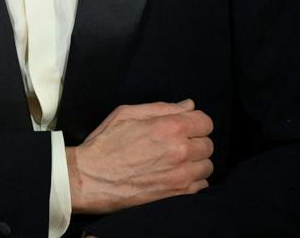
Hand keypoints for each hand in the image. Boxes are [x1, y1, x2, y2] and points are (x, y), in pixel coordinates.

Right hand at [68, 100, 213, 213]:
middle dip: (195, 140)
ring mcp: (181, 175)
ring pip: (207, 165)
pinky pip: (202, 184)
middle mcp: (181, 151)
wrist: (91, 178)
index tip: (184, 125)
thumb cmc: (106, 143)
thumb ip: (161, 108)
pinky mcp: (178, 194)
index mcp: (169, 127)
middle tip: (175, 143)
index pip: (205, 121)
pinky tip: (175, 174)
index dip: (195, 121)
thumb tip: (188, 106)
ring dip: (195, 161)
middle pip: (208, 144)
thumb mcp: (127, 113)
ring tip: (175, 160)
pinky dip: (193, 179)